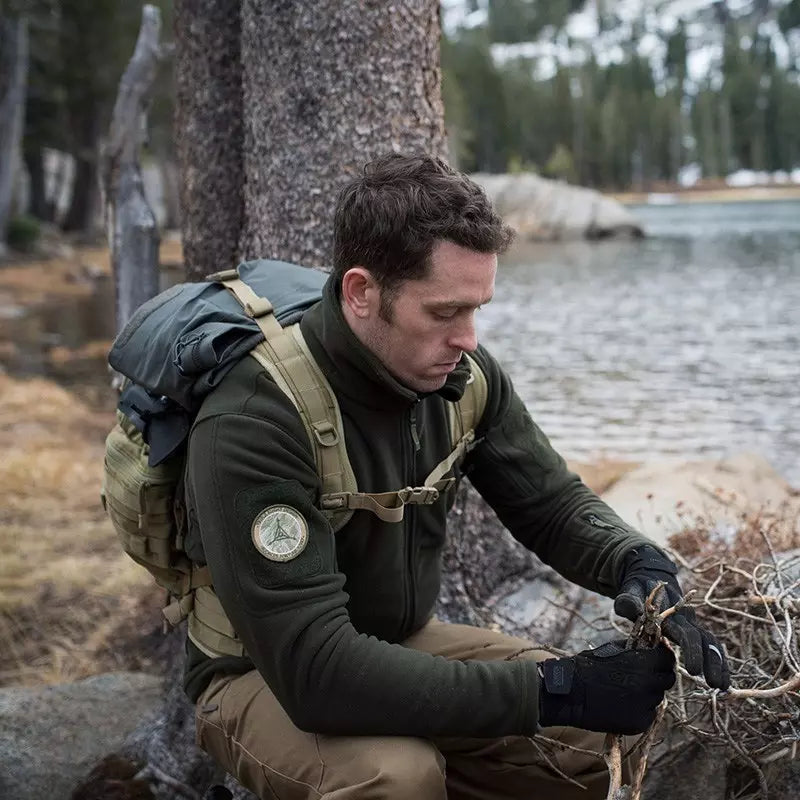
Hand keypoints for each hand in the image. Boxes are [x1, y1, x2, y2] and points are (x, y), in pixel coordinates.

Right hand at [538, 640, 674, 734]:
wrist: (570, 693)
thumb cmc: (587, 666)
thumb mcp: (611, 649)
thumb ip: (634, 648)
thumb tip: (650, 644)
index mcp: (641, 662)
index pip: (668, 659)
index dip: (664, 657)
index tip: (658, 657)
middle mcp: (647, 685)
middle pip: (668, 679)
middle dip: (659, 675)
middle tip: (645, 675)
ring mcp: (644, 706)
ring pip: (658, 697)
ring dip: (649, 693)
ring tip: (628, 690)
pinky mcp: (639, 724)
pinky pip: (649, 714)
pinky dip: (641, 709)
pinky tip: (624, 704)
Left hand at [615, 545, 729, 689]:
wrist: (649, 579)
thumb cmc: (637, 591)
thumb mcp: (629, 593)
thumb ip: (630, 602)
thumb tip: (630, 607)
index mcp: (670, 613)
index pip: (685, 632)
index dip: (691, 651)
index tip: (692, 670)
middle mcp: (686, 619)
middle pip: (704, 639)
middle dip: (710, 662)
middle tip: (713, 684)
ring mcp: (692, 624)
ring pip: (711, 643)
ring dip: (718, 664)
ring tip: (721, 686)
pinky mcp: (694, 631)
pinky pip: (710, 646)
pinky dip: (718, 662)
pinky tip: (722, 680)